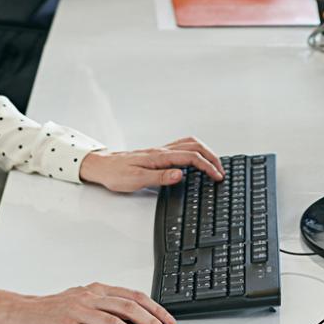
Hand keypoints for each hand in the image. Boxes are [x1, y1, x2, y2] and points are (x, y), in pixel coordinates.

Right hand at [0, 283, 176, 323]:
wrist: (23, 314)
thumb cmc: (53, 310)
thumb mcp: (83, 301)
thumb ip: (106, 308)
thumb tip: (136, 323)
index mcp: (97, 289)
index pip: (133, 295)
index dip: (154, 308)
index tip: (169, 321)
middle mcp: (90, 297)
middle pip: (128, 307)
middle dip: (151, 321)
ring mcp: (78, 311)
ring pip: (114, 322)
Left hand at [79, 136, 224, 190]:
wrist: (102, 166)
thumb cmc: (116, 174)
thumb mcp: (136, 180)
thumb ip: (160, 177)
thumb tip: (181, 174)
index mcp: (160, 156)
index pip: (191, 157)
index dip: (207, 166)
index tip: (217, 176)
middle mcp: (162, 150)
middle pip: (195, 146)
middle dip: (212, 157)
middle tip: (221, 170)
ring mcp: (161, 150)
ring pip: (190, 143)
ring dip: (206, 151)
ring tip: (214, 164)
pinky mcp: (158, 153)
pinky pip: (182, 146)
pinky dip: (196, 150)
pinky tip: (196, 159)